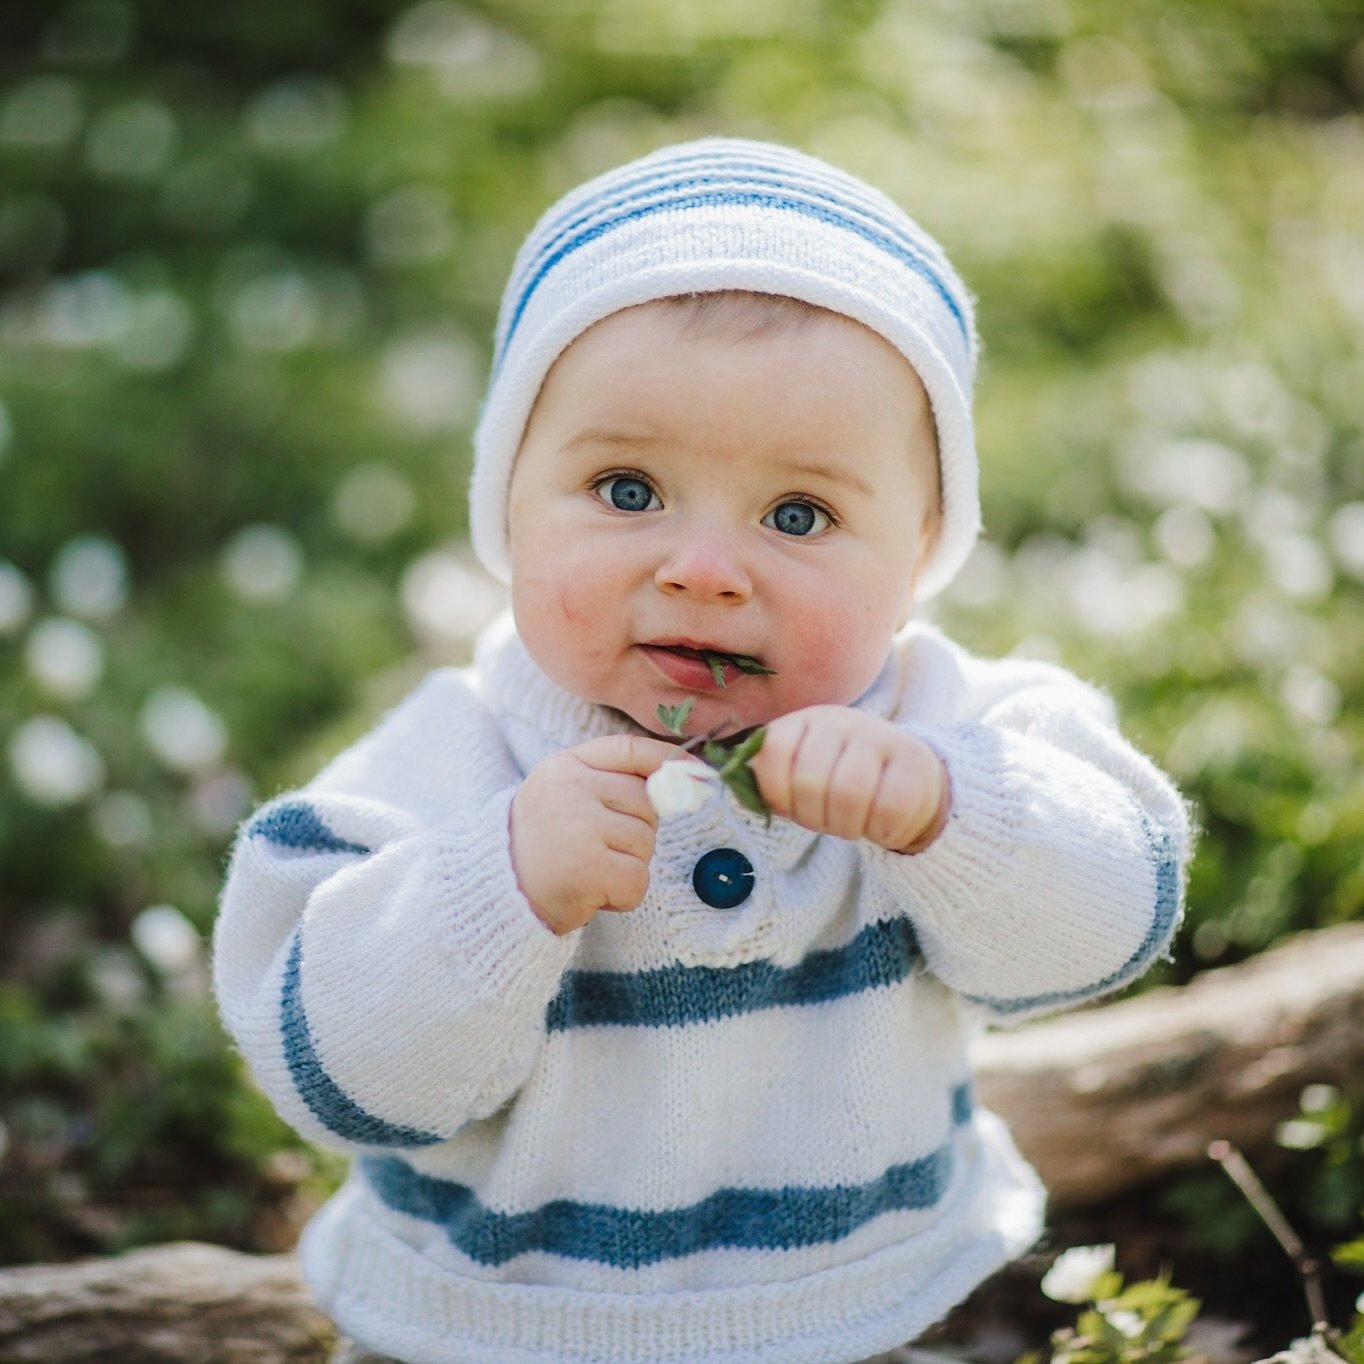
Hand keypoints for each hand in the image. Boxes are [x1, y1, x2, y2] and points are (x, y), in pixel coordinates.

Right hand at [510, 734, 679, 934]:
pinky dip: (623, 896)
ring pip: (646, 843)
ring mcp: (579, 826)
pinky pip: (638, 879)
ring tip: (588, 871)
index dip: (670, 761)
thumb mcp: (565, 797)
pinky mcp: (587, 868)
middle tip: (595, 850)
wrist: (495, 896)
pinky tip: (591, 894)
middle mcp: (571, 788)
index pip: (631, 749)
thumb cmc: (542, 848)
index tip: (698, 773)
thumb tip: (682, 778)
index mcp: (565, 765)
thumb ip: (613, 782)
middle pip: (648, 804)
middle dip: (635, 833)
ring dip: (628, 866)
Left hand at [749, 706, 948, 853]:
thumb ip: (768, 780)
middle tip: (827, 820)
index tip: (789, 807)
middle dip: (814, 816)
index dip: (775, 791)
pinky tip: (881, 824)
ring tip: (852, 823)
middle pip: (809, 780)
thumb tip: (733, 788)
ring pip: (848, 796)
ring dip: (846, 826)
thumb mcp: (801, 775)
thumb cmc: (842, 783)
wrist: (911, 781)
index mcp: (806, 721)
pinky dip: (880, 831)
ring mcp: (880, 737)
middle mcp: (842, 721)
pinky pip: (887, 810)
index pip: (773, 750)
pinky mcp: (915, 762)